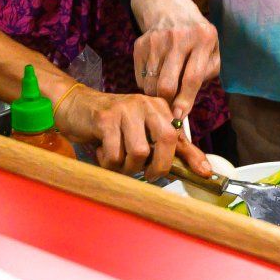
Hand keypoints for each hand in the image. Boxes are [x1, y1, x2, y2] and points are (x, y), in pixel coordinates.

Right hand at [58, 86, 210, 177]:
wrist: (75, 105)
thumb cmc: (110, 124)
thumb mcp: (140, 131)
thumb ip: (165, 147)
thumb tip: (196, 168)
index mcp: (158, 107)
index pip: (179, 134)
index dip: (193, 156)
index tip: (204, 173)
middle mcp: (146, 104)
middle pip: (166, 140)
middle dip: (159, 166)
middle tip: (147, 175)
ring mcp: (126, 110)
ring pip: (139, 152)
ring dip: (127, 166)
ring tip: (117, 160)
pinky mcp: (105, 119)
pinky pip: (115, 155)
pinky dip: (109, 163)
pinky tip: (103, 153)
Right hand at [130, 0, 221, 120]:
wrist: (171, 9)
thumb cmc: (198, 38)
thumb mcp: (212, 51)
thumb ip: (204, 76)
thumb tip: (184, 106)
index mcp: (203, 38)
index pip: (193, 77)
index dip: (185, 101)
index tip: (180, 117)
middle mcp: (179, 37)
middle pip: (167, 83)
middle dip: (167, 102)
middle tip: (170, 109)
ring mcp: (157, 39)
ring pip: (151, 84)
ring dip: (157, 95)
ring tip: (166, 91)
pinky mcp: (140, 43)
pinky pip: (140, 78)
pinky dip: (148, 85)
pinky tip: (157, 77)